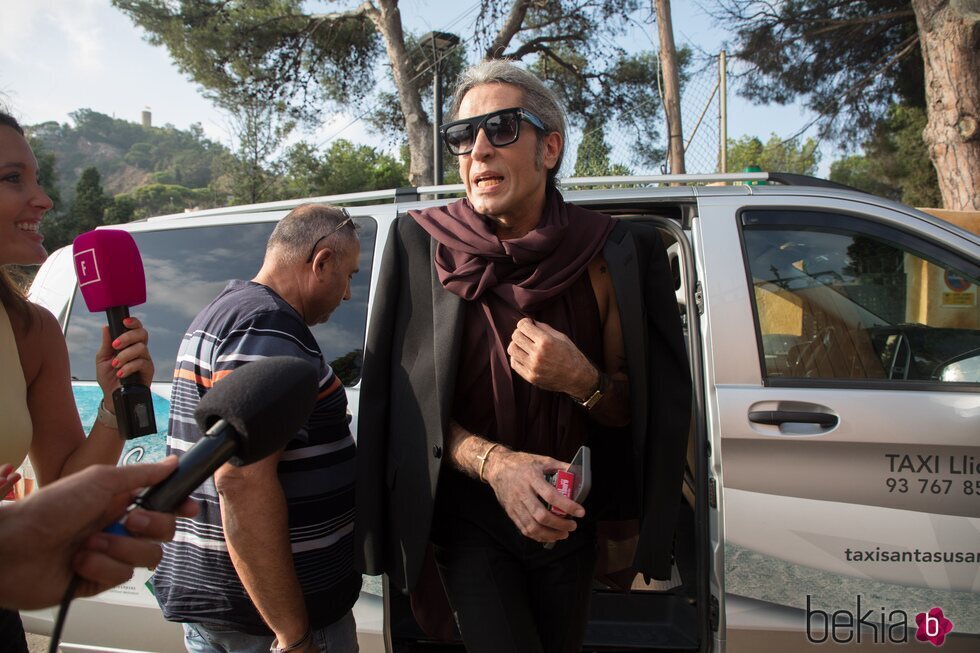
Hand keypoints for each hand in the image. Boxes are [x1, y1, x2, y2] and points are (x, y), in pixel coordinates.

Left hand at [0, 458, 196, 609]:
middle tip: (129, 520)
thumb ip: (141, 474)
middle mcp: (118, 524)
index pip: (163, 502)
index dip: (179, 505)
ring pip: (148, 556)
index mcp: (120, 498)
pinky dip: (101, 566)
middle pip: (164, 530)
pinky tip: (78, 561)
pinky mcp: (99, 578)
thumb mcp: (98, 480)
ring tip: (89, 543)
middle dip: (151, 526)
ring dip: (120, 548)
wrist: (11, 548)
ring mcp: (110, 552)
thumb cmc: (48, 508)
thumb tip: (173, 462)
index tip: (188, 508)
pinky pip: (122, 575)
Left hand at [95, 316, 153, 397]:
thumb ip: (106, 343)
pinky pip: (142, 363)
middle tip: (115, 346)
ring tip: (116, 365)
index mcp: (129, 344)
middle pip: (142, 334)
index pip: (135, 328)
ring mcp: (144, 359)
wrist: (112, 395)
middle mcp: (139, 349)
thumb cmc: (108, 377)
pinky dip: (129, 367)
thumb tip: (106, 327)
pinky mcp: (148, 370)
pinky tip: (121, 373)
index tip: (124, 322)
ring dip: (125, 355)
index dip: (133, 322)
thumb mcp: (102, 358)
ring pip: (141, 348)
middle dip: (128, 337)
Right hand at [483, 448, 584, 542]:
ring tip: (563, 534)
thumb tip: (577, 471)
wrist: (496, 467)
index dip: (567, 506)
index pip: (551, 495)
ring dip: (550, 534)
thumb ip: (559, 466)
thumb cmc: (520, 463)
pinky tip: (549, 536)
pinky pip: (524, 529)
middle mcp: (522, 493)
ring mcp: (515, 504)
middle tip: (572, 525)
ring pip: (532, 526)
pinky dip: (538, 536)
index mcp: (532, 478)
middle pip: (541, 515)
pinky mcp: (511, 512)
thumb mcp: (541, 460)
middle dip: (560, 524)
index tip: (580, 512)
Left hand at [508, 318, 597, 398]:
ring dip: (516, 344)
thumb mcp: (561, 337)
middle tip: (526, 334)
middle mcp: (538, 354)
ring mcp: (533, 367)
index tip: (528, 324)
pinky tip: (524, 355)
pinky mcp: (530, 377)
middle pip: (516, 337)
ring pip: (512, 349)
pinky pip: (514, 363)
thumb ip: (544, 328)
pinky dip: (516, 357)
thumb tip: (530, 322)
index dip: (524, 323)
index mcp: (546, 341)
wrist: (577, 377)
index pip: (523, 326)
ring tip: (524, 345)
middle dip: (519, 332)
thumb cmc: (571, 354)